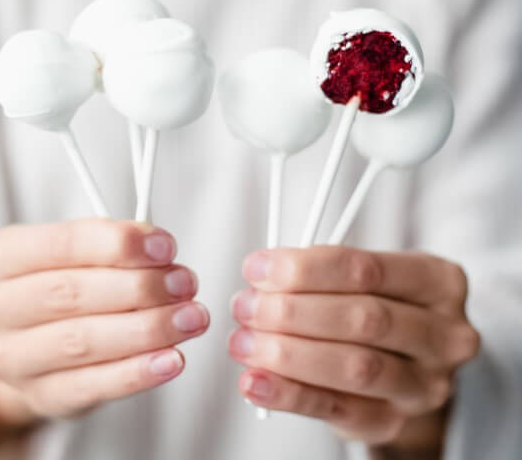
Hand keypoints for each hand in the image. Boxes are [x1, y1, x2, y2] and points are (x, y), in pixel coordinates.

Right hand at [0, 219, 208, 443]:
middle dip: (140, 287)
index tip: (166, 246)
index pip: (61, 244)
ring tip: (191, 317)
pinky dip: (139, 372)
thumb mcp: (76, 250)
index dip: (119, 244)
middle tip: (186, 283)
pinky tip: (172, 358)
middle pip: (72, 294)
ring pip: (84, 342)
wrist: (31, 339)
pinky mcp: (40, 396)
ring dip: (149, 328)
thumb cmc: (62, 280)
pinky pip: (94, 385)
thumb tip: (159, 248)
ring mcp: (10, 359)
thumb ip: (111, 242)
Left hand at [228, 247, 479, 449]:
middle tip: (245, 307)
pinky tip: (255, 383)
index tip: (256, 269)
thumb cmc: (375, 302)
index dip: (304, 269)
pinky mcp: (395, 420)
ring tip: (243, 342)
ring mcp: (426, 384)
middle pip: (363, 319)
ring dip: (288, 354)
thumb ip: (321, 273)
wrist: (404, 358)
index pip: (366, 269)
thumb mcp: (365, 276)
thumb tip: (261, 278)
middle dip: (293, 312)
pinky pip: (339, 410)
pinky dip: (290, 396)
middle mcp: (444, 334)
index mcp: (437, 281)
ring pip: (356, 367)